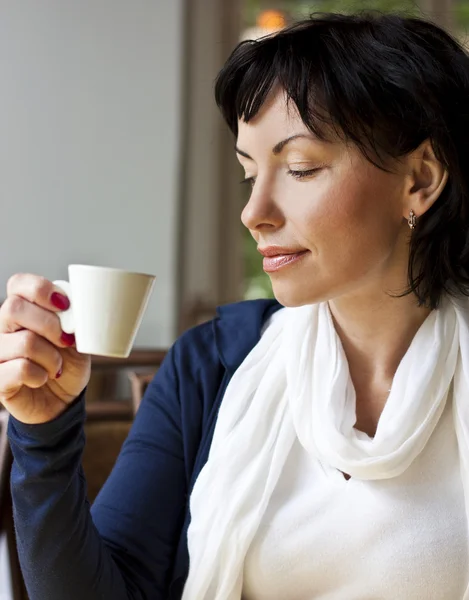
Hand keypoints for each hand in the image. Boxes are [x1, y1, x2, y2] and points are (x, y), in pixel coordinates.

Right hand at [0, 274, 90, 423]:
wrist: (63, 400)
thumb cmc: (68, 363)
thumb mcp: (78, 337)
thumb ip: (76, 319)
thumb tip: (80, 306)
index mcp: (25, 310)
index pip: (18, 283)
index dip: (41, 289)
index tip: (65, 305)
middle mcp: (5, 327)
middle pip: (14, 308)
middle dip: (50, 325)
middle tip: (67, 341)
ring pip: (24, 342)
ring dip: (52, 357)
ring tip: (58, 367)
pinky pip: (19, 369)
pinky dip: (40, 375)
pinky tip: (43, 379)